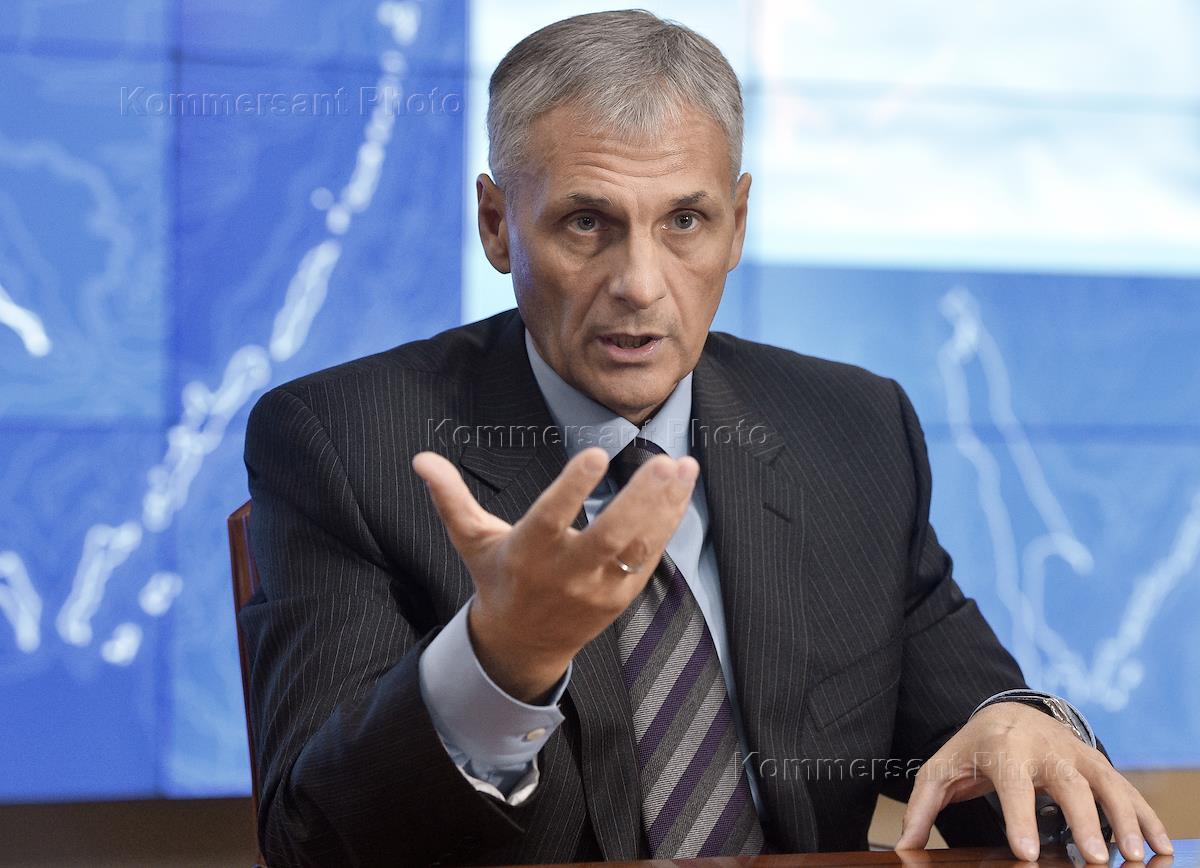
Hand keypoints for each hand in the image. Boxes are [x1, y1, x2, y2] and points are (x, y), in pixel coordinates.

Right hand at [412, 447, 697, 702]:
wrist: (520, 645)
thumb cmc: (497, 577)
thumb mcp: (471, 539)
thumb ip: (450, 497)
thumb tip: (420, 459)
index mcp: (527, 553)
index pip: (552, 517)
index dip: (573, 487)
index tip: (596, 454)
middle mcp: (565, 572)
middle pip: (609, 535)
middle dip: (639, 499)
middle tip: (662, 462)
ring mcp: (598, 588)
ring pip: (638, 546)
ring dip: (665, 506)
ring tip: (684, 466)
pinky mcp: (620, 597)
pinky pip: (650, 557)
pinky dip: (668, 523)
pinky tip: (681, 489)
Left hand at [895, 702, 1171, 862]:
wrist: (1009, 712)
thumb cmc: (973, 750)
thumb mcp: (942, 771)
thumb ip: (922, 808)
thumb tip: (903, 846)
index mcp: (1005, 749)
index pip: (1012, 783)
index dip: (1018, 817)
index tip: (1024, 852)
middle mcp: (1046, 750)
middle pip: (1068, 784)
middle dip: (1083, 821)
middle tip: (1093, 859)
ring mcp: (1078, 755)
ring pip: (1107, 785)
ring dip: (1124, 820)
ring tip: (1135, 858)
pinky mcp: (1099, 765)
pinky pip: (1127, 790)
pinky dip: (1146, 816)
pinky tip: (1160, 846)